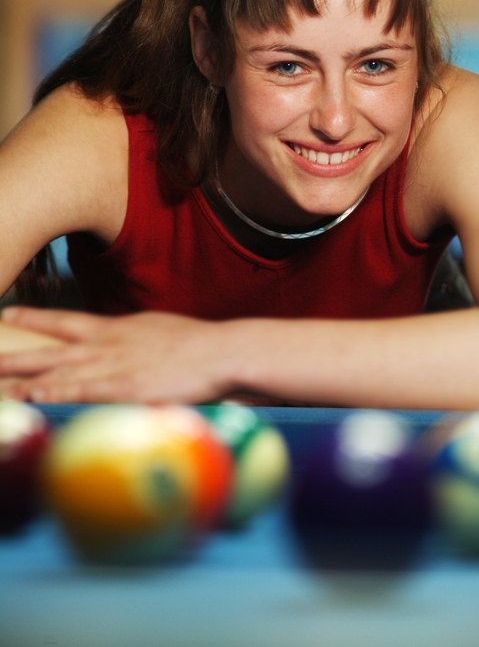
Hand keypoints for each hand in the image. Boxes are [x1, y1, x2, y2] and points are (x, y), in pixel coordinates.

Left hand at [0, 307, 233, 403]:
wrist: (224, 350)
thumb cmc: (204, 347)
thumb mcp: (165, 334)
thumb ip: (143, 342)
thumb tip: (137, 351)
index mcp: (119, 329)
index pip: (67, 322)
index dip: (35, 318)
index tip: (7, 315)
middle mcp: (108, 344)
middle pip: (49, 348)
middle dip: (12, 352)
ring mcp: (114, 365)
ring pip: (55, 371)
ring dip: (20, 376)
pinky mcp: (124, 387)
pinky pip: (80, 390)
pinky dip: (52, 392)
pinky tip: (29, 395)